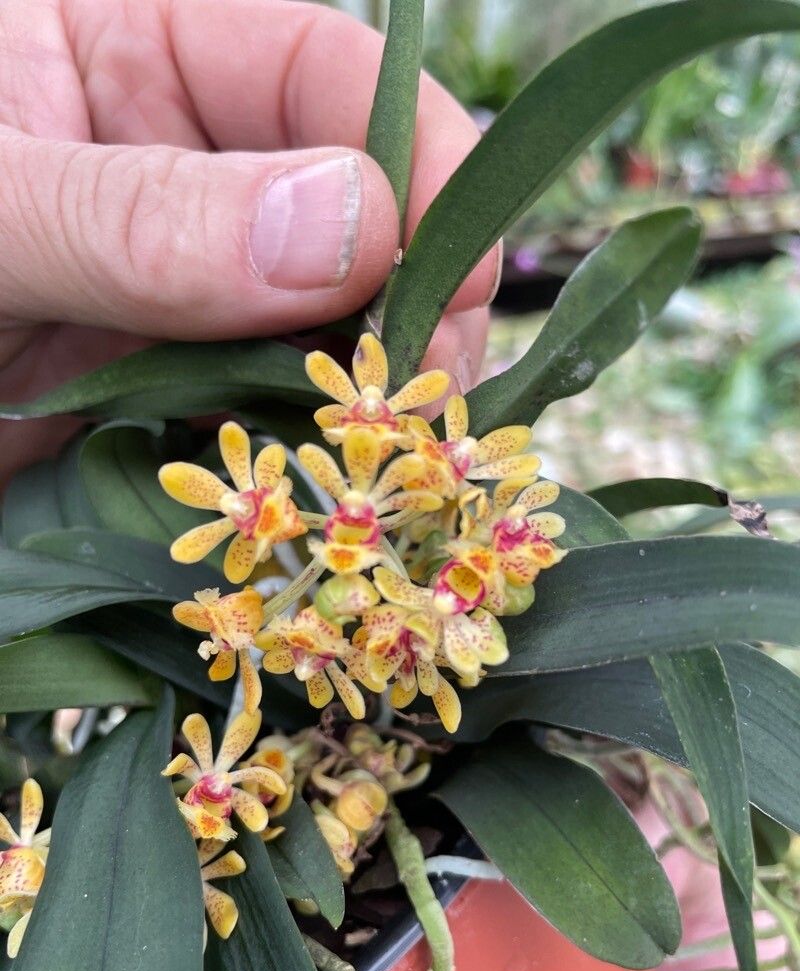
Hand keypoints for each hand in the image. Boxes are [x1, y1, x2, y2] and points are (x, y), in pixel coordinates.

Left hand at [0, 0, 497, 479]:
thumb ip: (144, 213)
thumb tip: (351, 228)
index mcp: (135, 47)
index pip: (328, 82)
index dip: (416, 170)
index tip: (450, 281)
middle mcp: (176, 164)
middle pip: (353, 215)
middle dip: (407, 305)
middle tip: (426, 406)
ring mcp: (176, 286)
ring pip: (318, 328)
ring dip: (359, 393)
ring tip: (385, 468)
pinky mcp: (159, 386)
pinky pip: (258, 411)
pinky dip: (298, 453)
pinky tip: (318, 493)